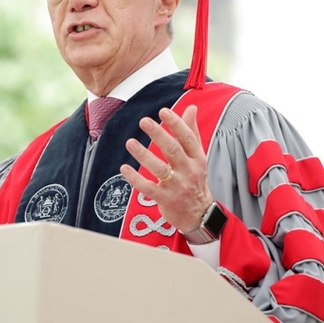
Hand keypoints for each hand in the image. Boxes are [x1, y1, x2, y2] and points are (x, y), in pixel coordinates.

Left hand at [120, 105, 213, 231]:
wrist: (199, 214)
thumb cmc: (195, 180)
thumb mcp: (198, 156)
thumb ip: (192, 132)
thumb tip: (191, 108)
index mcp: (197, 158)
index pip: (187, 138)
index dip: (176, 124)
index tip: (163, 112)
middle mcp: (189, 171)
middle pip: (173, 150)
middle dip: (158, 135)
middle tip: (144, 121)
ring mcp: (177, 186)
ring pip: (159, 169)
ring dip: (143, 155)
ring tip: (130, 142)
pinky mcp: (166, 199)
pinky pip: (148, 188)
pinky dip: (136, 178)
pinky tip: (124, 168)